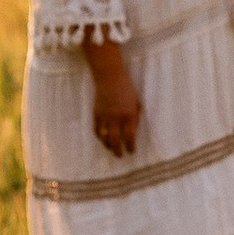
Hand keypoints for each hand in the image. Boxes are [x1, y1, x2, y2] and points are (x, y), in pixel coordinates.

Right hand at [83, 39, 140, 157]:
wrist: (110, 78)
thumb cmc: (127, 91)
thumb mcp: (137, 103)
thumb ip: (135, 118)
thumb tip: (133, 134)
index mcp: (129, 115)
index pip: (129, 136)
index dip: (130, 147)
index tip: (132, 151)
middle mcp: (116, 118)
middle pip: (115, 140)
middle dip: (118, 151)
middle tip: (120, 156)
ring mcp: (105, 116)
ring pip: (104, 137)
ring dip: (108, 146)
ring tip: (111, 150)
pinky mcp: (96, 114)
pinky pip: (96, 130)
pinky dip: (99, 137)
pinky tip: (103, 140)